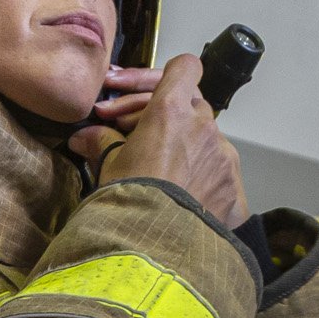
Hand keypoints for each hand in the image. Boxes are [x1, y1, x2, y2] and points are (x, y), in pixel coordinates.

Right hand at [68, 56, 246, 224]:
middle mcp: (204, 126)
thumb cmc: (130, 202)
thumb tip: (84, 138)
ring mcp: (224, 156)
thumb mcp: (109, 166)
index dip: (169, 75)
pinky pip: (220, 171)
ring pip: (207, 138)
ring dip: (186, 145)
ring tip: (159, 169)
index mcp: (171, 111)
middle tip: (132, 134)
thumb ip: (101, 141)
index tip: (150, 92)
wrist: (157, 250)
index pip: (184, 67)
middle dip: (166, 115)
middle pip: (192, 104)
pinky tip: (183, 193)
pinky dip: (202, 176)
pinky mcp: (234, 186)